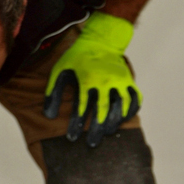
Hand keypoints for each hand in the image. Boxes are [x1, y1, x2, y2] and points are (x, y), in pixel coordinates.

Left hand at [43, 12, 139, 146]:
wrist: (102, 39)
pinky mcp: (129, 80)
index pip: (82, 107)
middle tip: (91, 144)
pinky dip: (131, 111)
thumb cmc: (77, 57)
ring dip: (114, 122)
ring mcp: (120, 80)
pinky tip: (123, 120)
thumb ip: (53, 92)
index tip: (72, 137)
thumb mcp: (60, 70)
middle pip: (103, 109)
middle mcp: (106, 81)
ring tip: (107, 134)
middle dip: (96, 128)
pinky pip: (135, 98)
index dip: (76, 123)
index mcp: (87, 79)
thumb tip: (48, 116)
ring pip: (121, 106)